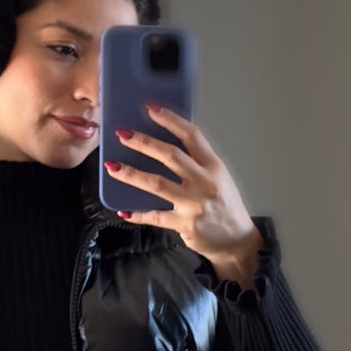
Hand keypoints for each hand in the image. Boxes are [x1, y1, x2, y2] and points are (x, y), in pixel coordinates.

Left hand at [104, 104, 263, 287]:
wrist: (238, 241)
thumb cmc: (225, 207)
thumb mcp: (219, 178)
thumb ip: (196, 162)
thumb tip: (164, 146)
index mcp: (214, 166)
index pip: (191, 135)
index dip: (170, 120)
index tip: (151, 108)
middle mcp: (205, 181)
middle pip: (170, 156)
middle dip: (144, 143)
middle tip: (122, 134)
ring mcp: (194, 203)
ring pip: (157, 184)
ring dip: (132, 174)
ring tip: (113, 167)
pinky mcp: (185, 224)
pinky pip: (155, 216)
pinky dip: (138, 214)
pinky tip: (124, 210)